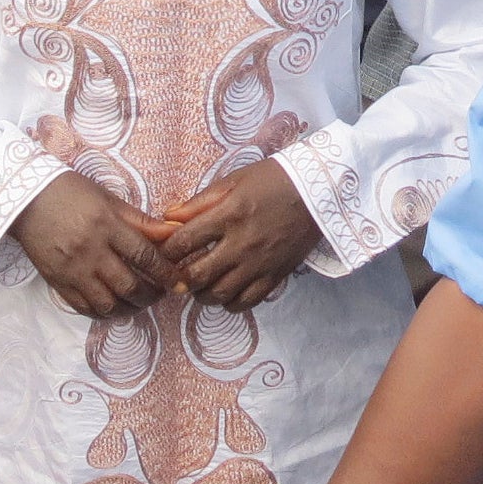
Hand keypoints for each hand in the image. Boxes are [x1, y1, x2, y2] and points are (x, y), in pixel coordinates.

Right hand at [9, 171, 175, 317]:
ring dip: (131, 309)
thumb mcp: (110, 200)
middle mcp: (90, 251)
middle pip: (129, 286)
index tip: (179, 283)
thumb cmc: (72, 193)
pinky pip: (85, 309)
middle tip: (162, 293)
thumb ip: (142, 221)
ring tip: (140, 302)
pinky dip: (105, 313)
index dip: (166, 273)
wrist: (26, 200)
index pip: (145, 256)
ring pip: (108, 304)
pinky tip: (115, 307)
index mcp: (107, 226)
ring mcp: (72, 271)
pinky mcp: (58, 283)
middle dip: (152, 296)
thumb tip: (174, 232)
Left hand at [160, 158, 322, 310]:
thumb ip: (199, 202)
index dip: (167, 251)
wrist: (317, 192)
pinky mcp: (275, 276)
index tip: (165, 251)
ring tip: (200, 285)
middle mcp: (241, 244)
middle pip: (198, 275)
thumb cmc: (271, 180)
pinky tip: (226, 292)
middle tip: (178, 274)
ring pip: (220, 294)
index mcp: (228, 216)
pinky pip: (246, 302)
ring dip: (202, 294)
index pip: (184, 242)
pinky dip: (230, 303)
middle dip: (180, 278)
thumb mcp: (233, 181)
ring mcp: (259, 264)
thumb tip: (169, 218)